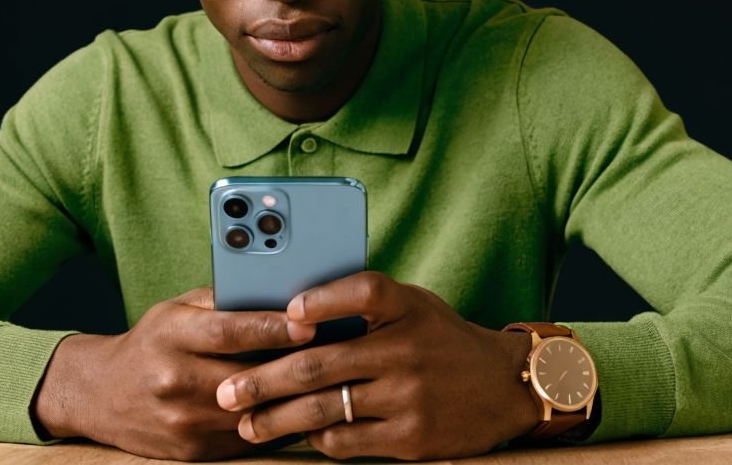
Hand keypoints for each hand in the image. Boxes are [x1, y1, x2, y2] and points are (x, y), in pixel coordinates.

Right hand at [31, 287, 316, 460]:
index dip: (272, 327)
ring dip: (292, 398)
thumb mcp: (177, 310)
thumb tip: (279, 291)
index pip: (229, 331)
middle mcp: (175, 380)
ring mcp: (183, 420)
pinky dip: (276, 423)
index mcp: (173, 336)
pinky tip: (299, 408)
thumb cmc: (152, 342)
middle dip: (295, 365)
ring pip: (254, 412)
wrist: (99, 394)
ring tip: (327, 379)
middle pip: (248, 376)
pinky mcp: (192, 451)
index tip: (310, 321)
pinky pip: (248, 439)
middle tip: (337, 352)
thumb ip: (224, 301)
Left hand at [213, 271, 543, 459]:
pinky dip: (317, 438)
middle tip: (227, 391)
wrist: (504, 386)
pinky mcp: (412, 437)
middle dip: (264, 380)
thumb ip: (365, 306)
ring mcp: (409, 395)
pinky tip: (299, 435)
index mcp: (406, 307)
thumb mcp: (413, 307)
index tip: (285, 312)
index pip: (362, 291)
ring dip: (277, 418)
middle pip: (321, 362)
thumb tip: (291, 312)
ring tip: (246, 424)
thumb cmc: (442, 340)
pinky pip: (348, 441)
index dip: (321, 300)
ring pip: (325, 408)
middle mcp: (407, 348)